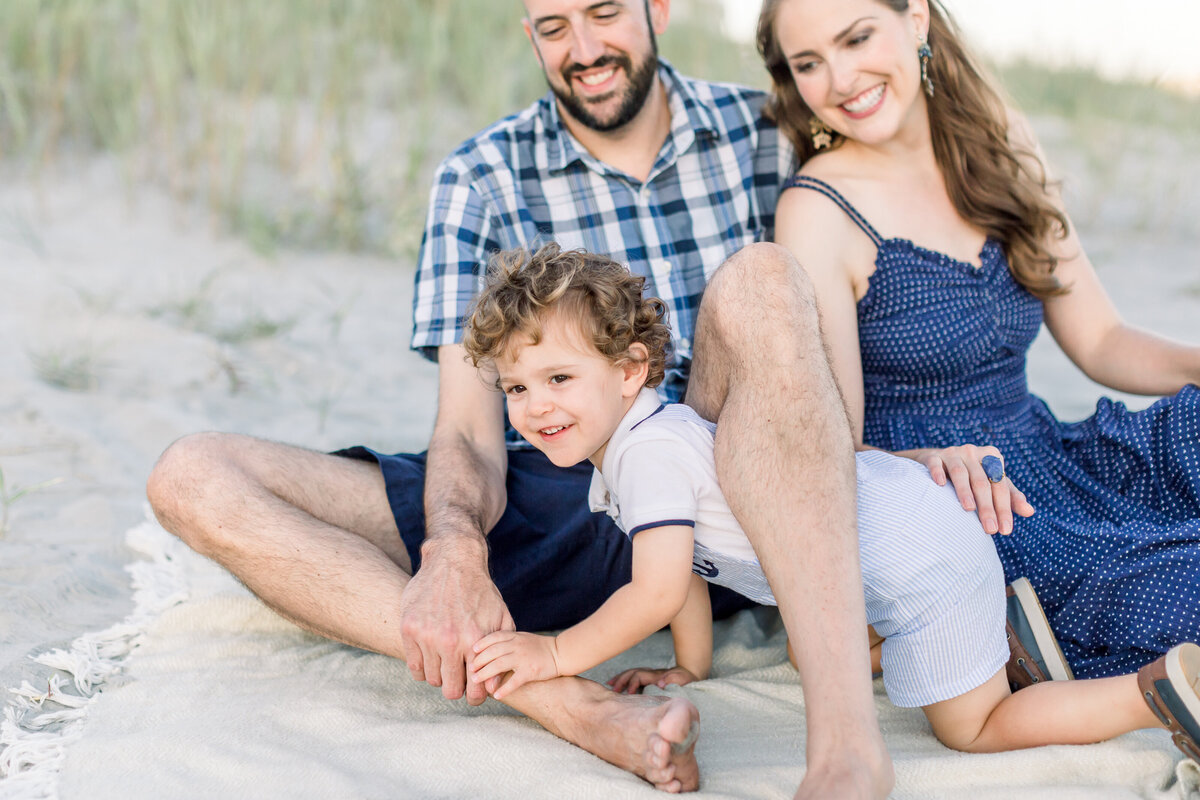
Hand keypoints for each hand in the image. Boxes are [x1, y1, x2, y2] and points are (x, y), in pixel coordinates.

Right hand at [396, 538, 513, 704]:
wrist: (454, 562)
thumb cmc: (481, 593)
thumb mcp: (501, 619)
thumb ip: (500, 652)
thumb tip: (493, 686)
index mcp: (474, 641)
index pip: (473, 691)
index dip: (475, 697)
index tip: (473, 692)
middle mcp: (449, 641)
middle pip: (450, 690)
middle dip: (457, 688)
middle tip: (459, 678)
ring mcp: (426, 635)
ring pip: (432, 679)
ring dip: (440, 676)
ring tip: (447, 664)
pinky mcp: (409, 629)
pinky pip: (414, 667)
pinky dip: (423, 668)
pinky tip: (432, 658)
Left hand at [471, 631, 560, 700]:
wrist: (561, 653)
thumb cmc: (540, 647)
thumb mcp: (523, 638)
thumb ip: (507, 641)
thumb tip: (487, 649)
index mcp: (515, 636)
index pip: (493, 637)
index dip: (481, 644)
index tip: (472, 651)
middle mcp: (517, 645)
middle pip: (492, 652)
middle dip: (478, 661)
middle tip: (470, 670)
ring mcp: (524, 658)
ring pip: (499, 665)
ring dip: (485, 673)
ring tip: (476, 681)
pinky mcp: (531, 671)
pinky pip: (514, 681)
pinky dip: (504, 689)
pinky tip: (496, 695)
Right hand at [606, 666, 700, 694]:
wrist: (690, 675)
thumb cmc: (686, 679)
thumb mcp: (682, 679)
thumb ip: (672, 680)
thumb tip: (659, 682)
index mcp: (655, 674)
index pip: (639, 676)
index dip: (632, 684)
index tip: (628, 694)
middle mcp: (649, 674)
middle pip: (631, 673)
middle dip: (621, 680)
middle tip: (612, 689)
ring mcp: (648, 676)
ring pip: (630, 674)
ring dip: (619, 678)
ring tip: (608, 685)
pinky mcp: (648, 680)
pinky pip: (632, 679)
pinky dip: (623, 680)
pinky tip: (615, 686)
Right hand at [919, 444, 1033, 534]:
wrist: (938, 461)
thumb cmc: (972, 475)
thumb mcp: (993, 483)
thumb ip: (1010, 497)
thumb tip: (1030, 512)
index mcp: (991, 456)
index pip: (1000, 486)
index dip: (1004, 509)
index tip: (1005, 531)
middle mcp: (973, 452)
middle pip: (982, 482)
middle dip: (987, 507)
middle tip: (990, 529)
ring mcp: (952, 453)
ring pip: (960, 473)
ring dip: (965, 491)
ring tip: (969, 509)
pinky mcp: (933, 456)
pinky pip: (936, 464)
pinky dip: (938, 473)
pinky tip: (940, 485)